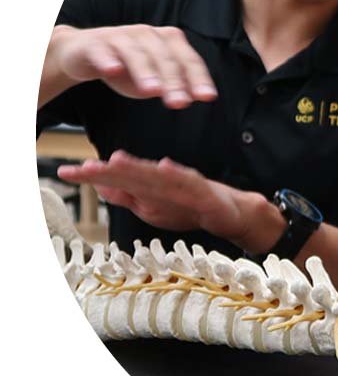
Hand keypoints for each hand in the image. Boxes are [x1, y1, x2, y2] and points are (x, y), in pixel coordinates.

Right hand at [49, 24, 217, 108]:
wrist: (84, 53)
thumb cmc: (127, 67)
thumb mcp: (155, 80)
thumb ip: (175, 86)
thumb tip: (192, 97)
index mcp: (168, 42)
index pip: (188, 60)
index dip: (199, 78)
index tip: (207, 97)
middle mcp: (147, 34)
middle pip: (164, 58)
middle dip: (174, 81)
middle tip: (180, 103)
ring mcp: (120, 36)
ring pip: (136, 53)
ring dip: (146, 71)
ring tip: (153, 91)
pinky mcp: (94, 43)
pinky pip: (102, 50)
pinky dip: (108, 59)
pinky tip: (114, 71)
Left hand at [57, 151, 285, 251]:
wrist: (231, 212)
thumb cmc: (192, 204)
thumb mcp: (153, 204)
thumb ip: (127, 195)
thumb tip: (98, 188)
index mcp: (149, 187)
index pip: (117, 180)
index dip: (93, 176)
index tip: (68, 171)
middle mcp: (163, 183)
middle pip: (131, 176)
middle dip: (106, 172)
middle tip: (82, 168)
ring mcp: (183, 186)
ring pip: (156, 177)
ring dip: (136, 169)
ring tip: (115, 163)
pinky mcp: (203, 192)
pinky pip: (187, 182)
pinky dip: (175, 174)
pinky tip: (164, 166)